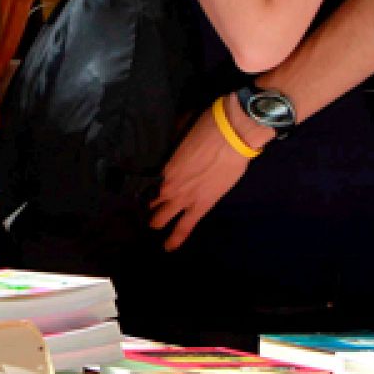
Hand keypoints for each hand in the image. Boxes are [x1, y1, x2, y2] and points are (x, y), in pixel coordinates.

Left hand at [150, 97, 253, 249]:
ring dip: (156, 222)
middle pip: (149, 202)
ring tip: (154, 227)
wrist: (233, 134)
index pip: (145, 183)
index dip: (143, 186)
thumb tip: (167, 145)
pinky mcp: (201, 205)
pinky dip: (176, 239)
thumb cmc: (208, 125)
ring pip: (161, 218)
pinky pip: (185, 227)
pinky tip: (168, 248)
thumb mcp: (181, 129)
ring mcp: (183, 197)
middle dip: (146, 206)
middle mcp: (167, 184)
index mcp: (162, 165)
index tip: (141, 188)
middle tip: (145, 209)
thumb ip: (171, 143)